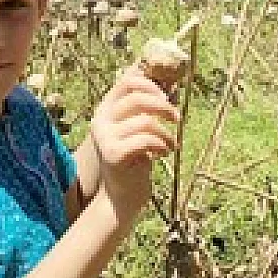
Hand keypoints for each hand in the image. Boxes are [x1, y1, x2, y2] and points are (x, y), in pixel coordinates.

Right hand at [90, 65, 178, 224]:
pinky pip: (145, 139)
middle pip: (137, 99)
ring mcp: (104, 137)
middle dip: (163, 107)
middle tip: (177, 119)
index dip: (150, 85)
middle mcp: (100, 120)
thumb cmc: (135, 160)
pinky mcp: (113, 154)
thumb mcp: (139, 130)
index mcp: (105, 110)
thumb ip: (147, 109)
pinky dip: (162, 144)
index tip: (166, 97)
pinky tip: (165, 153)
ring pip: (145, 121)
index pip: (126, 82)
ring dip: (166, 133)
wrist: (121, 196)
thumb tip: (171, 85)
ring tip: (171, 144)